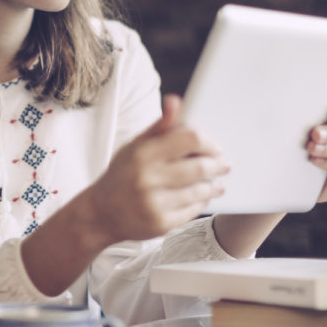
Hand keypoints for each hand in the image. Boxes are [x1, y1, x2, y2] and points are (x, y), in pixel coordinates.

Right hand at [90, 94, 230, 240]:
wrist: (101, 214)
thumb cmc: (122, 174)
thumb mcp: (135, 146)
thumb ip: (159, 126)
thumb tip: (176, 101)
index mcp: (142, 153)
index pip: (190, 139)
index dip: (209, 142)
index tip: (214, 146)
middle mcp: (146, 178)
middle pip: (201, 166)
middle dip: (219, 165)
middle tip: (225, 164)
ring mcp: (153, 203)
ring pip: (199, 190)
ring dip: (214, 185)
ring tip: (217, 182)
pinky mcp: (160, 224)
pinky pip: (193, 210)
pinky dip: (202, 202)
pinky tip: (202, 197)